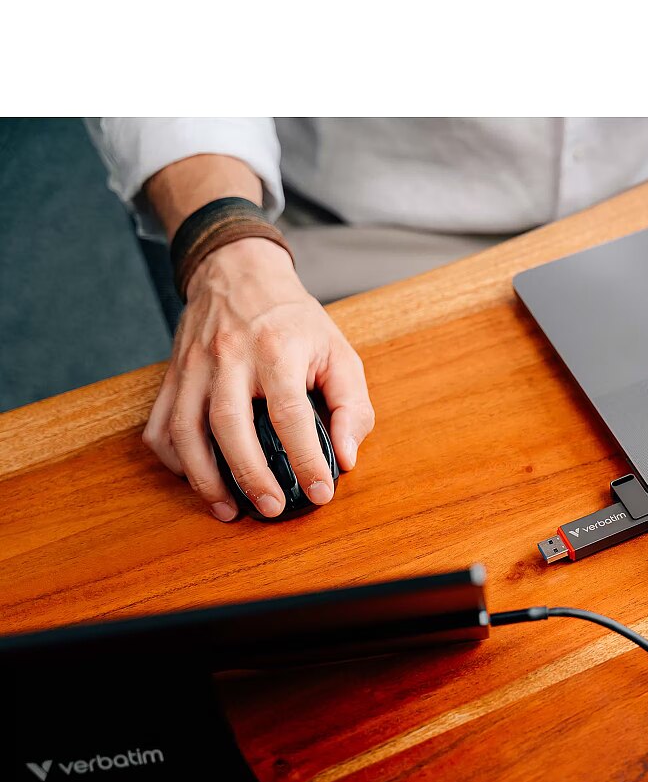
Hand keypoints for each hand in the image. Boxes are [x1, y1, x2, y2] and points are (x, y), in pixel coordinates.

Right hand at [144, 238, 374, 520]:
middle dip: (250, 475)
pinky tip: (196, 478)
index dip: (306, 459)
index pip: (290, 414)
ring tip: (228, 509)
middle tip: (270, 508)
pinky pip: (161, 424)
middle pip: (230, 425)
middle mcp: (230, 357)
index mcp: (277, 349)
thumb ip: (351, 406)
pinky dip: (174, 459)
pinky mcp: (172, 374)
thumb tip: (347, 457)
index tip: (319, 492)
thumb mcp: (339, 351)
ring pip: (186, 429)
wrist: (239, 272)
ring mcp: (194, 366)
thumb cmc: (294, 320)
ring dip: (204, 478)